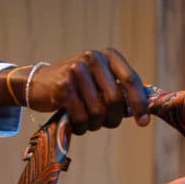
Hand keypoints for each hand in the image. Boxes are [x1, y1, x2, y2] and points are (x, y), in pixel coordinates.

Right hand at [0, 48, 151, 131]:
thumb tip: (147, 109)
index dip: (140, 104)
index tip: (144, 122)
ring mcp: (76, 70)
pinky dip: (81, 127)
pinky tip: (75, 122)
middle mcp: (93, 58)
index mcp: (108, 56)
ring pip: (99, 112)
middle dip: (113, 119)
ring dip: (95, 124)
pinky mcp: (63, 86)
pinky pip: (82, 117)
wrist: (38, 84)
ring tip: (87, 120)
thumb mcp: (100, 81)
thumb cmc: (76, 87)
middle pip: (115, 100)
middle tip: (106, 123)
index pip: (131, 81)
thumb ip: (121, 91)